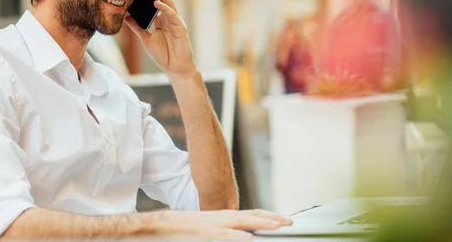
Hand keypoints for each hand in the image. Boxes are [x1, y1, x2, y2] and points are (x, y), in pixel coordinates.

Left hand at [124, 0, 195, 76]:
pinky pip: (173, 15)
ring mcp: (176, 23)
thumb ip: (137, 28)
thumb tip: (126, 17)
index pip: (156, 2)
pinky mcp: (181, 28)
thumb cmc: (163, 55)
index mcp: (162, 20)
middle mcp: (169, 19)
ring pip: (169, 4)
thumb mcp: (146, 40)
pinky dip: (165, 8)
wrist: (175, 69)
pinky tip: (157, 3)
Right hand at [150, 209, 292, 239]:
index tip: (283, 219)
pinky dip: (237, 236)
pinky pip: (224, 234)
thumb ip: (227, 230)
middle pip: (252, 215)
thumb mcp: (210, 227)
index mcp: (225, 216)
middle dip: (272, 218)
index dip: (268, 216)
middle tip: (289, 222)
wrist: (163, 224)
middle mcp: (222, 217)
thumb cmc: (185, 228)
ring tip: (276, 226)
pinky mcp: (205, 233)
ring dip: (260, 223)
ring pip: (242, 222)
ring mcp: (215, 224)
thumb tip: (243, 234)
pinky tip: (248, 238)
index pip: (251, 214)